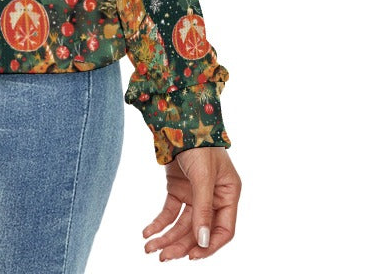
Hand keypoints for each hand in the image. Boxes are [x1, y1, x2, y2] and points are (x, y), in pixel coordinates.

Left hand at [142, 146, 240, 260]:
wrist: (179, 119)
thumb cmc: (199, 144)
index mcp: (228, 195)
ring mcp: (194, 194)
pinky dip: (159, 222)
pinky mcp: (178, 188)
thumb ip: (203, 209)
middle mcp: (213, 198)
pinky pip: (169, 211)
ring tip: (149, 248)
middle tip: (162, 257)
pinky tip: (147, 232)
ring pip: (182, 224)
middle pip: (198, 230)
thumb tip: (202, 242)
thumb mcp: (203, 177)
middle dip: (180, 244)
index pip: (223, 230)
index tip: (192, 256)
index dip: (209, 245)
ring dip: (166, 237)